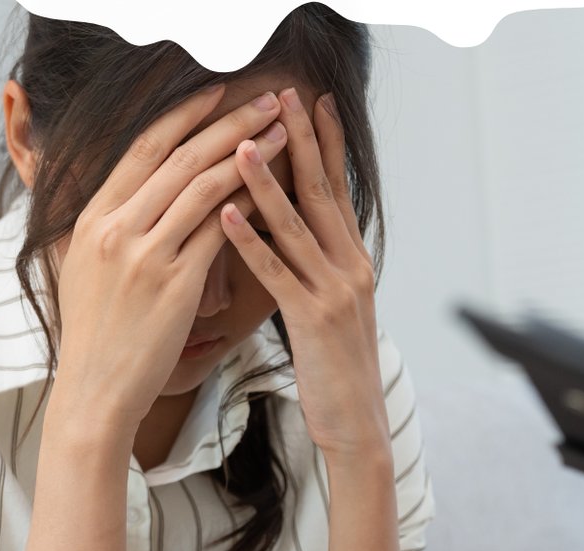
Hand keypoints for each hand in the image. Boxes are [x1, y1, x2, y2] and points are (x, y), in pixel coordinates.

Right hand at [46, 85, 289, 438]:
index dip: (185, 115)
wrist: (94, 391)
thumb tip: (136, 197)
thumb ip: (113, 227)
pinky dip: (248, 205)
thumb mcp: (87, 268)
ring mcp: (144, 254)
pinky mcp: (174, 284)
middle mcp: (116, 227)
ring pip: (204, 186)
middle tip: (266, 100)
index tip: (218, 93)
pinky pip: (219, 231)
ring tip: (283, 134)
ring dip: (249, 154)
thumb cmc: (97, 336)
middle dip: (228, 122)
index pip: (144, 148)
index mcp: (94, 217)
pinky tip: (275, 191)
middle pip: (180, 156)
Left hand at [219, 88, 388, 462]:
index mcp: (352, 259)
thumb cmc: (335, 369)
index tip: (310, 101)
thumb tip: (288, 230)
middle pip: (321, 190)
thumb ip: (316, 265)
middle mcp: (350, 265)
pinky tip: (226, 214)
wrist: (357, 423)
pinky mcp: (313, 319)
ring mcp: (335, 289)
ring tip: (241, 142)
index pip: (335, 188)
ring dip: (266, 180)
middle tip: (282, 95)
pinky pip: (277, 271)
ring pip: (297, 224)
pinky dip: (250, 240)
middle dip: (300, 140)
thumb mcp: (331, 306)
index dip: (324, 143)